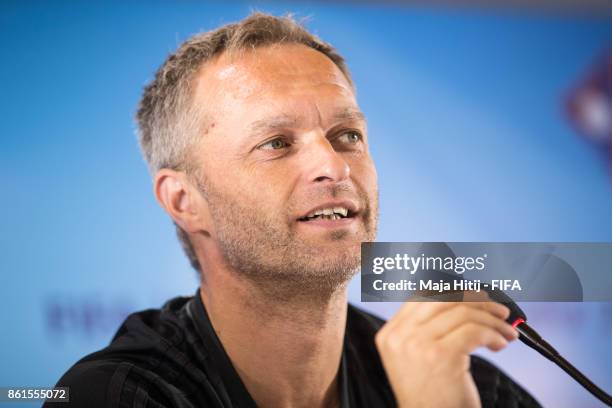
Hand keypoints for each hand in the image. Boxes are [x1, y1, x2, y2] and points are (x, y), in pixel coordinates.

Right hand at [375, 296, 518, 407]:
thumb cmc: (429, 396)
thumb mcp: (414, 358)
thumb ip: (424, 329)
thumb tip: (456, 298)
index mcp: (390, 334)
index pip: (421, 297)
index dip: (453, 292)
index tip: (475, 298)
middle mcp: (400, 336)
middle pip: (443, 298)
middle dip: (477, 300)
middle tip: (498, 311)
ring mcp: (418, 345)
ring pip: (463, 313)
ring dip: (492, 320)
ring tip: (506, 332)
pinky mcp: (441, 356)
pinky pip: (475, 332)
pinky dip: (494, 334)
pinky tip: (500, 344)